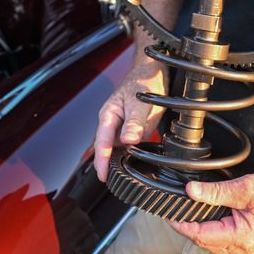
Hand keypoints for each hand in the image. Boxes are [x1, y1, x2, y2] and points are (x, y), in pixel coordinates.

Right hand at [92, 62, 166, 181]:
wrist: (152, 71)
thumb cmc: (143, 82)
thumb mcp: (141, 103)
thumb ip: (134, 122)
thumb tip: (128, 141)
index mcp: (108, 115)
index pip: (102, 142)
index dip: (101, 160)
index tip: (102, 175)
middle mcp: (112, 122)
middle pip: (105, 148)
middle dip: (105, 165)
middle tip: (109, 182)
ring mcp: (121, 126)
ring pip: (115, 148)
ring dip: (116, 162)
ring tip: (119, 179)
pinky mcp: (131, 129)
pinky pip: (126, 145)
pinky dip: (126, 156)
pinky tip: (130, 166)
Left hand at [168, 171, 253, 253]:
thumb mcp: (243, 188)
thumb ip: (214, 192)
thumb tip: (190, 191)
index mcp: (241, 237)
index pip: (201, 235)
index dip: (181, 226)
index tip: (168, 215)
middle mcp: (242, 247)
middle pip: (204, 241)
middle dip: (187, 228)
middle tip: (173, 211)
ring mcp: (245, 246)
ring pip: (212, 242)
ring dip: (198, 230)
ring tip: (185, 213)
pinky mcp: (248, 241)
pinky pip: (222, 240)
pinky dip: (210, 230)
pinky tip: (205, 217)